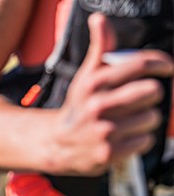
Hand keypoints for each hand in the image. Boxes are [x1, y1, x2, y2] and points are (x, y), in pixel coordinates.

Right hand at [48, 13, 173, 175]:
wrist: (57, 143)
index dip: (162, 64)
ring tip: (128, 122)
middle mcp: (98, 105)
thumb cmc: (79, 107)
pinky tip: (124, 138)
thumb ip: (99, 48)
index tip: (167, 68)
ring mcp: (103, 130)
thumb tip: (99, 19)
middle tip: (140, 101)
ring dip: (145, 120)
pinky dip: (139, 140)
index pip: (141, 64)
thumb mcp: (86, 77)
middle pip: (152, 91)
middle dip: (150, 96)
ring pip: (152, 117)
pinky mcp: (108, 152)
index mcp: (94, 83)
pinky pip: (144, 140)